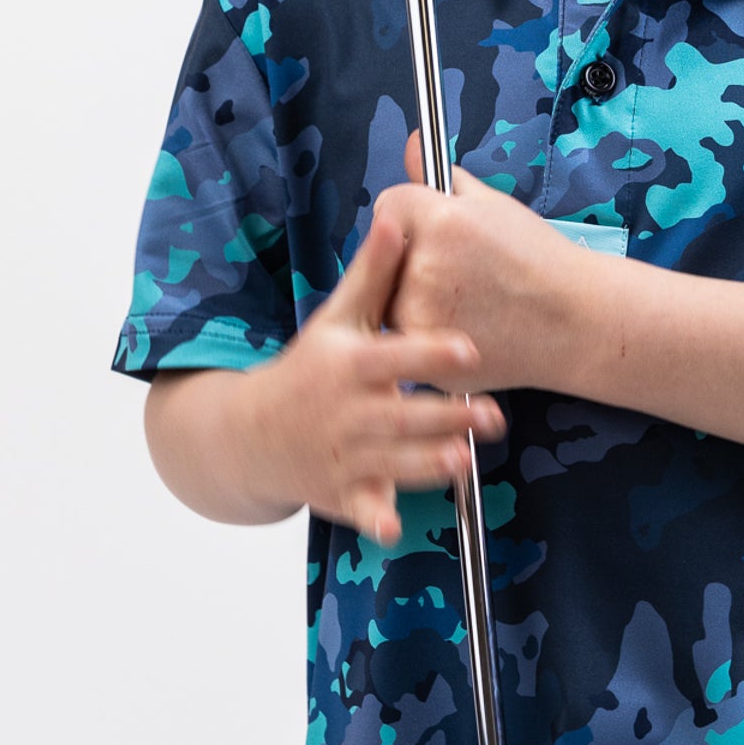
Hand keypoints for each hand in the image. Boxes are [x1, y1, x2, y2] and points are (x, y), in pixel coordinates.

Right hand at [238, 208, 506, 542]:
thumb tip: (395, 216)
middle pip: (402, 415)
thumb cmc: (308, 367)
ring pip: (392, 462)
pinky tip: (392, 527)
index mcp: (351, 365)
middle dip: (446, 417)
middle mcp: (347, 411)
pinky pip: (361, 509)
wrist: (250, 431)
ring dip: (427, 465)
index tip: (468, 352)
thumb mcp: (336, 319)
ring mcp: (344, 455)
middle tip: (493, 415)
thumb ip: (373, 273)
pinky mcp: (342, 491)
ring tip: (464, 460)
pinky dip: (375, 518)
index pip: (396, 357)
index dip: (431, 354)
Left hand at [374, 130, 595, 393]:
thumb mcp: (495, 206)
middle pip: (385, 251)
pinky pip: (402, 330)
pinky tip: (464, 323)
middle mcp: (424, 265)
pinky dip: (424, 327)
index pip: (390, 205)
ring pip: (388, 294)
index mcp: (441, 220)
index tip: (438, 230)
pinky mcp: (423, 350)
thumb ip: (444, 177)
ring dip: (411, 294)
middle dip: (410, 255)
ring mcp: (420, 312)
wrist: (575, 322)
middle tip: (459, 270)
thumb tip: (413, 142)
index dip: (413, 215)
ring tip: (466, 300)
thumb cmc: (540, 261)